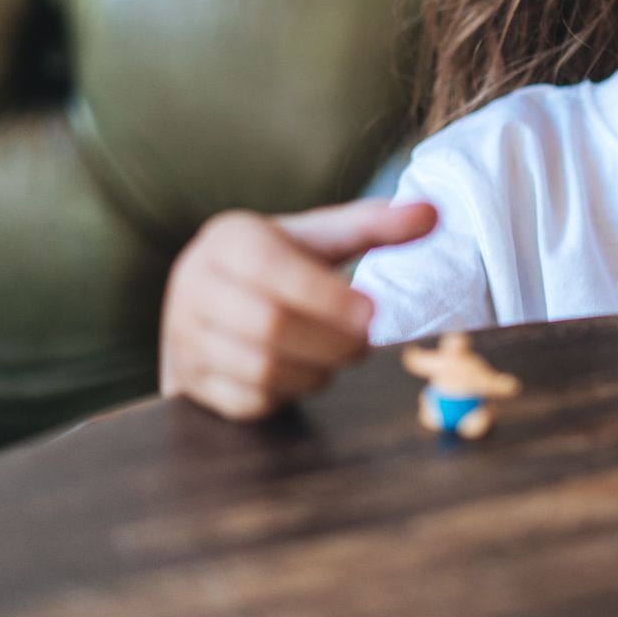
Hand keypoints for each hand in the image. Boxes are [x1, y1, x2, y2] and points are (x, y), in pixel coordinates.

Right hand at [160, 198, 438, 420]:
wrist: (211, 298)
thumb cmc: (278, 264)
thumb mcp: (319, 238)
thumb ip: (373, 226)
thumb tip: (433, 214)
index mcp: (229, 240)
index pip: (275, 271)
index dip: (330, 299)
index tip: (374, 314)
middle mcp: (195, 285)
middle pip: (270, 326)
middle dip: (331, 342)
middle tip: (365, 344)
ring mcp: (184, 338)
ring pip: (260, 369)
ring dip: (316, 372)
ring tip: (340, 357)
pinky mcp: (187, 382)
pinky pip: (246, 402)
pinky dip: (288, 395)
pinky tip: (307, 374)